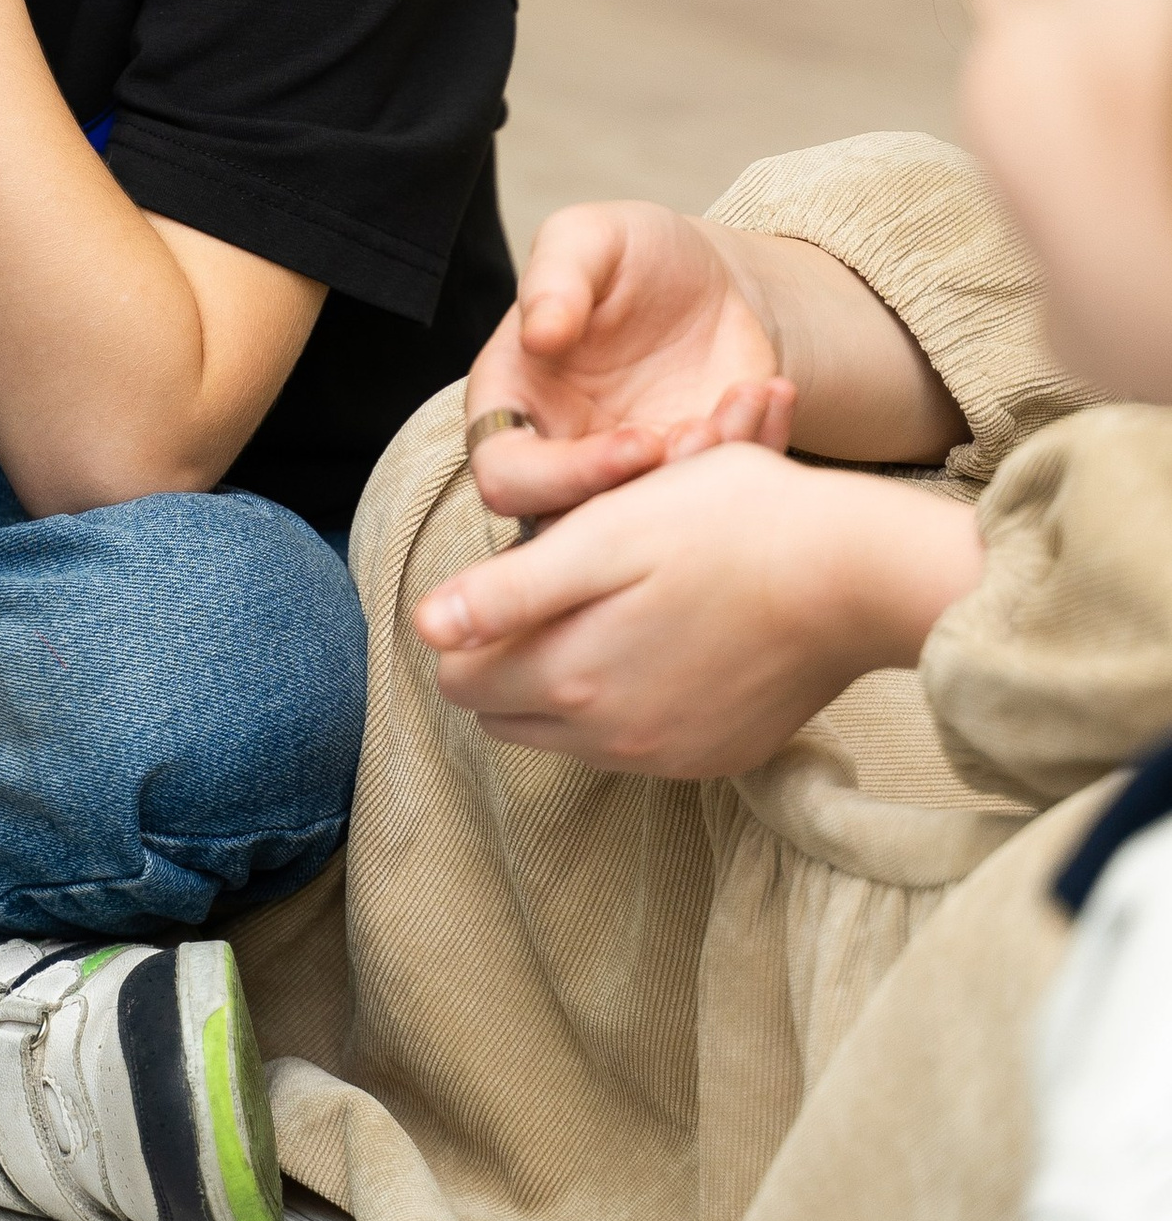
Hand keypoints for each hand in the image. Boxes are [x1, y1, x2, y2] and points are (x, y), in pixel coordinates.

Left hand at [412, 442, 985, 777]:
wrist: (859, 572)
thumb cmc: (728, 526)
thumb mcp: (602, 536)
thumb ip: (506, 595)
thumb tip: (423, 630)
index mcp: (570, 680)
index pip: (460, 678)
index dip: (473, 620)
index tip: (518, 572)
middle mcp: (613, 739)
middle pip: (508, 709)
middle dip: (515, 651)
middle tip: (567, 582)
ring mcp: (670, 756)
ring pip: (569, 727)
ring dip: (573, 673)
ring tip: (622, 601)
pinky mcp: (719, 756)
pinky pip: (636, 738)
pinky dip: (630, 695)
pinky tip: (668, 635)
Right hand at [466, 202, 796, 523]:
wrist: (710, 278)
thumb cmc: (631, 254)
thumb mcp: (589, 238)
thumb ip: (553, 276)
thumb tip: (537, 335)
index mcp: (513, 403)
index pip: (506, 475)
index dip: (564, 476)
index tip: (638, 442)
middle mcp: (560, 454)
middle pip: (573, 526)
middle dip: (647, 495)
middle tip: (701, 431)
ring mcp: (627, 478)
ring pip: (651, 526)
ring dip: (706, 475)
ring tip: (743, 399)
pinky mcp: (690, 482)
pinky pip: (718, 503)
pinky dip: (753, 453)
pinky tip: (768, 392)